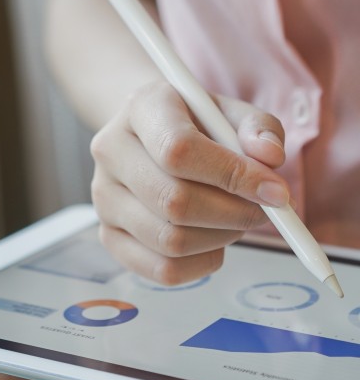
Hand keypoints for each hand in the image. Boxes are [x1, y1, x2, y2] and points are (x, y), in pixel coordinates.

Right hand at [90, 80, 287, 285]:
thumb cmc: (193, 126)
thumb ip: (257, 128)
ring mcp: (103, 199)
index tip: (276, 191)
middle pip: (173, 202)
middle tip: (261, 211)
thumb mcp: (227, 111)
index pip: (178, 150)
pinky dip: (202, 263)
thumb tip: (270, 160)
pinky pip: (162, 270)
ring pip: (169, 241)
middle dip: (233, 214)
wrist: (149, 138)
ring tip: (234, 220)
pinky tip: (213, 242)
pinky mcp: (108, 236)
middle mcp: (110, 153)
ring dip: (220, 239)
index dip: (232, 175)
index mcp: (140, 109)